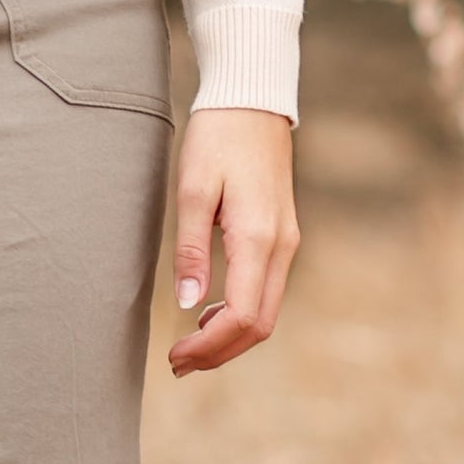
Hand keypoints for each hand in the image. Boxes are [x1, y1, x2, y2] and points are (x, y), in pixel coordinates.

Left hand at [167, 108, 298, 375]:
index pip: (242, 317)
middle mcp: (282, 247)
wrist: (252, 100)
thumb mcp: (193, 188)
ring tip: (189, 346)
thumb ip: (191, 249)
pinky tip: (209, 315)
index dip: (209, 347)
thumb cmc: (217, 137)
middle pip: (259, 326)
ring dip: (229, 338)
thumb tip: (189, 304)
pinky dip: (239, 315)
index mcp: (259, 238)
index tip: (175, 356)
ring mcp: (287, 243)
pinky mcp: (283, 237)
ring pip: (266, 312)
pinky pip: (266, 292)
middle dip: (219, 353)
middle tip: (177, 363)